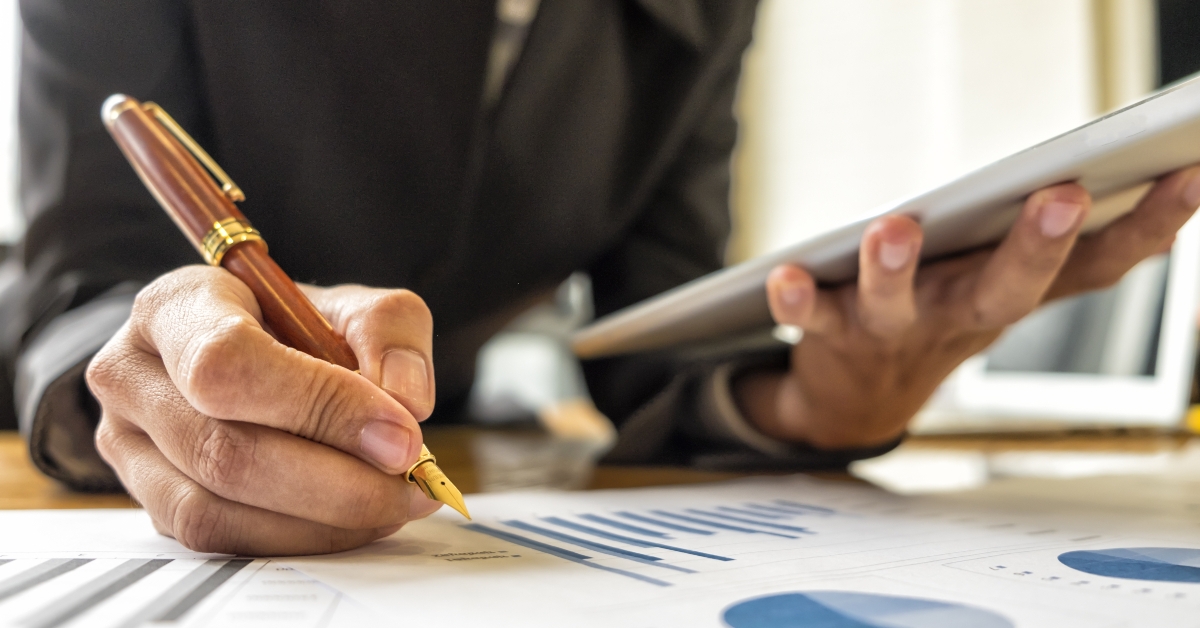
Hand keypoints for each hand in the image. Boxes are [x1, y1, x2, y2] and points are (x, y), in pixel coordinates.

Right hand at [87, 266, 440, 554]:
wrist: (262, 359)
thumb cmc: (301, 329)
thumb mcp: (353, 306)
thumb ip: (389, 331)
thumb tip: (405, 400)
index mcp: (175, 305)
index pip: (227, 363)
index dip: (319, 405)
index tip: (401, 434)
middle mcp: (132, 374)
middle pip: (223, 450)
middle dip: (336, 480)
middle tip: (412, 482)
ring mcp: (129, 446)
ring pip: (218, 508)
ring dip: (323, 519)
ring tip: (394, 502)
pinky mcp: (151, 502)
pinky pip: (222, 540)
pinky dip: (299, 539)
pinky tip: (353, 520)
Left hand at [736, 166, 1199, 449]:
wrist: (857, 400)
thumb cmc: (942, 318)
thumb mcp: (1006, 288)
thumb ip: (1066, 258)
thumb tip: (1163, 216)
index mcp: (1010, 297)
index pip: (1091, 269)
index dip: (1144, 228)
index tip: (1186, 175)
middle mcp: (958, 316)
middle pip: (1004, 291)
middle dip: (1034, 248)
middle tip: (1062, 198)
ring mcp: (893, 330)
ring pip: (897, 305)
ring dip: (896, 269)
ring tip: (895, 229)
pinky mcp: (830, 333)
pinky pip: (810, 316)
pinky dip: (796, 298)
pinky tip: (784, 274)